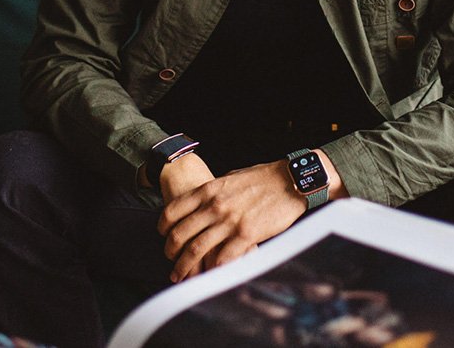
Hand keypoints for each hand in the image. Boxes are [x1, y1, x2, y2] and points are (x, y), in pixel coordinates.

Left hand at [157, 160, 303, 282]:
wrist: (290, 181)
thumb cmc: (263, 178)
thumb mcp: (231, 177)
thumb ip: (215, 190)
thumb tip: (204, 200)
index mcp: (209, 190)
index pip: (173, 211)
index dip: (163, 226)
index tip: (163, 235)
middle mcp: (214, 206)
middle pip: (180, 234)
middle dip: (170, 251)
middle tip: (170, 260)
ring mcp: (229, 221)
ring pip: (196, 249)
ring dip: (185, 266)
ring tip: (181, 275)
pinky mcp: (245, 235)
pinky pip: (222, 257)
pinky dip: (213, 269)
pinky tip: (209, 275)